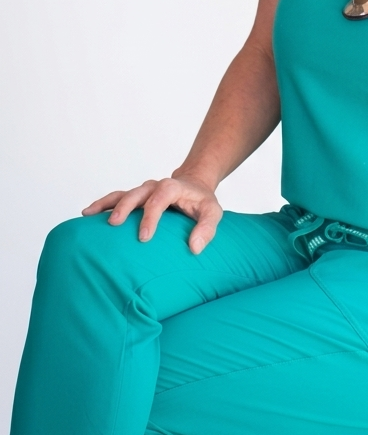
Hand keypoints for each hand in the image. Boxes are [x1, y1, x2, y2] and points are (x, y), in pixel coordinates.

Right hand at [82, 174, 222, 253]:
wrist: (194, 186)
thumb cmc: (202, 202)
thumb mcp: (213, 213)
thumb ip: (206, 229)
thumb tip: (194, 248)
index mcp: (172, 187)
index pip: (160, 198)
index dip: (151, 217)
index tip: (143, 237)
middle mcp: (154, 186)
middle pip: (136, 193)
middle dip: (125, 208)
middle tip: (114, 224)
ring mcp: (143, 191)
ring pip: (122, 194)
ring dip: (106, 204)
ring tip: (88, 214)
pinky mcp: (136, 197)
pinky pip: (116, 198)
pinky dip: (102, 205)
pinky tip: (88, 214)